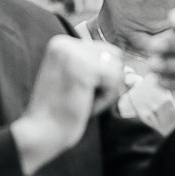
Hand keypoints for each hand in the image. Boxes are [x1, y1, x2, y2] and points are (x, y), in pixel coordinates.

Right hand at [10, 36, 127, 174]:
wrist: (40, 133)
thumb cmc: (60, 113)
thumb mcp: (79, 84)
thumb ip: (102, 72)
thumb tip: (134, 75)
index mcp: (61, 43)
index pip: (105, 51)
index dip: (102, 77)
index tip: (78, 92)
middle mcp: (65, 42)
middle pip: (114, 57)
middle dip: (106, 83)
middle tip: (82, 99)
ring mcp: (73, 54)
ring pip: (116, 69)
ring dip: (106, 92)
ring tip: (82, 102)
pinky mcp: (83, 69)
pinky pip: (115, 81)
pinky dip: (105, 99)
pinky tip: (85, 106)